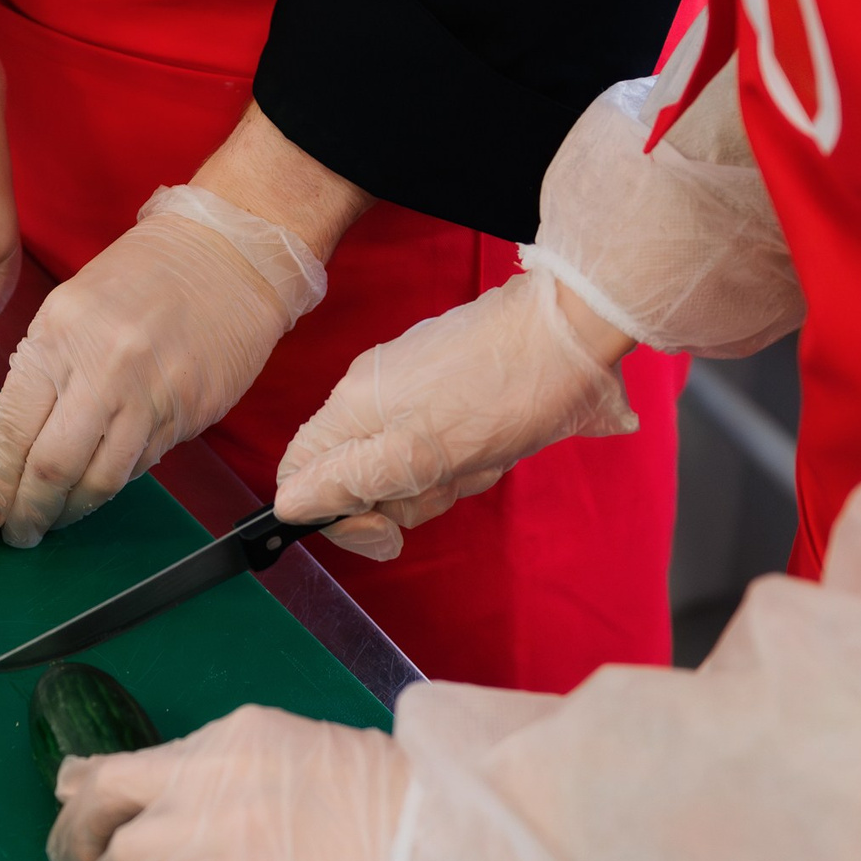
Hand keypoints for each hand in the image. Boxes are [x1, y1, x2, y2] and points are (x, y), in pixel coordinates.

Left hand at [0, 187, 322, 544]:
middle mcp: (104, 370)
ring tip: (52, 522)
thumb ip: (33, 378)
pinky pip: (140, 467)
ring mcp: (150, 396)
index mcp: (60, 338)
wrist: (226, 254)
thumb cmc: (141, 277)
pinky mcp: (186, 414)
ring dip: (71, 511)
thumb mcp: (66, 312)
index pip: (14, 429)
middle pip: (54, 468)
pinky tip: (93, 490)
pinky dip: (110, 485)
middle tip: (15, 532)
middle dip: (28, 510)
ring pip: (101, 480)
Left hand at [48, 704, 412, 860]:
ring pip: (118, 855)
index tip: (77, 794)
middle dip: (78, 827)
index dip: (99, 779)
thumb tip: (231, 828)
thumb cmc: (394, 807)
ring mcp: (208, 821)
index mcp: (237, 734)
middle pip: (107, 790)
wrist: (425, 828)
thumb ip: (254, 785)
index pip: (147, 754)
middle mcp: (208, 768)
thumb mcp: (311, 765)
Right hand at [274, 269, 635, 560]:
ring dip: (448, 478)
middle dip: (408, 497)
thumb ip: (346, 482)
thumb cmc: (500, 395)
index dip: (335, 515)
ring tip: (484, 455)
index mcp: (351, 408)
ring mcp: (412, 388)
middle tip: (449, 481)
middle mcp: (372, 395)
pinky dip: (469, 456)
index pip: (301, 474)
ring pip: (407, 468)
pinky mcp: (450, 387)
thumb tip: (289, 505)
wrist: (572, 332)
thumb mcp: (416, 457)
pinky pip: (442, 445)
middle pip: (359, 478)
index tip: (383, 529)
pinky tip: (500, 442)